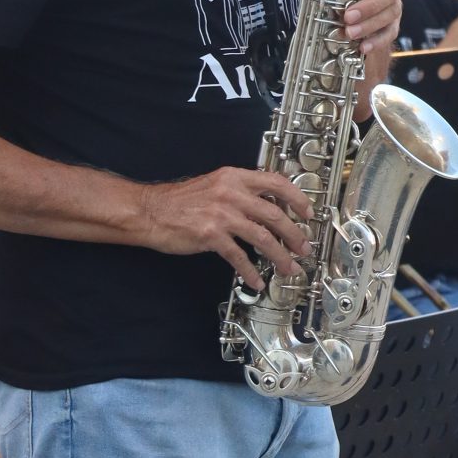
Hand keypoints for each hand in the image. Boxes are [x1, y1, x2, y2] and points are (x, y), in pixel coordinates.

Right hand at [135, 166, 312, 285]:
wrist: (150, 211)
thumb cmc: (179, 201)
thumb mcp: (214, 185)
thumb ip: (240, 192)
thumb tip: (267, 207)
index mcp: (234, 177)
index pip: (276, 182)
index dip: (297, 198)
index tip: (307, 212)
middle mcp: (231, 193)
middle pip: (275, 215)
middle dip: (294, 235)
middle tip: (303, 248)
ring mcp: (222, 214)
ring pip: (263, 237)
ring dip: (280, 256)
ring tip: (288, 267)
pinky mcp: (211, 235)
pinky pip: (239, 256)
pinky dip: (250, 271)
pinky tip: (256, 280)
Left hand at [344, 0, 401, 52]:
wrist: (352, 7)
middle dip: (370, 5)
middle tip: (348, 15)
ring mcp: (394, 5)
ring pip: (390, 13)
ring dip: (370, 24)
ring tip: (350, 32)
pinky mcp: (392, 24)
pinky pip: (390, 33)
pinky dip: (376, 40)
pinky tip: (363, 46)